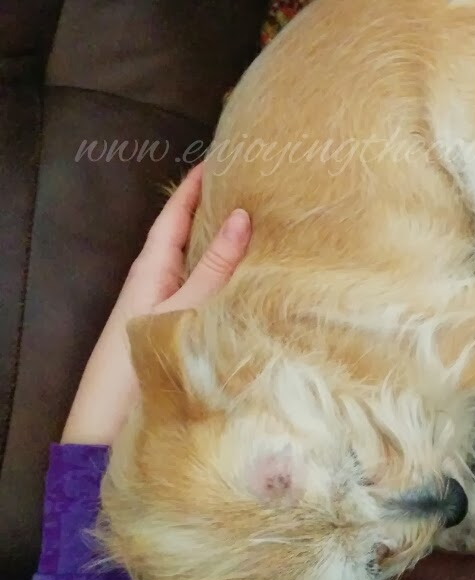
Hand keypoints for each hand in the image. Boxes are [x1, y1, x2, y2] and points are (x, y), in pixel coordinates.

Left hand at [61, 162, 250, 444]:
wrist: (111, 422)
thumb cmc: (141, 357)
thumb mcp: (182, 306)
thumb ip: (213, 267)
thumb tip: (243, 216)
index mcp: (152, 266)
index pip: (175, 214)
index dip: (195, 185)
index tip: (220, 158)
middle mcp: (158, 280)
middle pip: (188, 236)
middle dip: (213, 210)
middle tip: (250, 188)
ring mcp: (168, 305)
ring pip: (198, 264)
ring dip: (221, 244)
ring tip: (257, 225)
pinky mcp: (177, 328)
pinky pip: (205, 290)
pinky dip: (224, 276)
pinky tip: (246, 279)